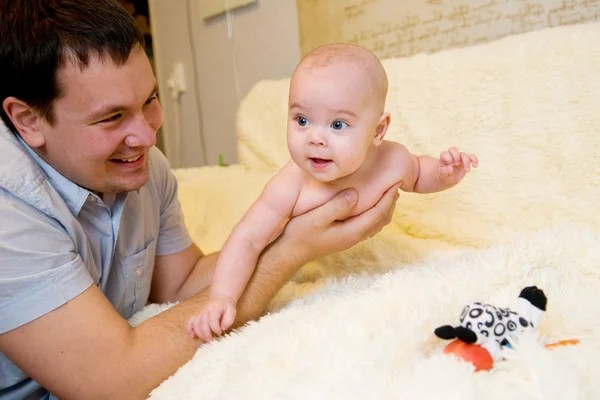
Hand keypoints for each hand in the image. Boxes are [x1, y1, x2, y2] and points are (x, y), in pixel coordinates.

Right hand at [186, 294, 236, 341]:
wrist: (221, 298)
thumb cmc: (226, 306)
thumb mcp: (232, 311)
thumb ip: (228, 320)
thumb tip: (223, 328)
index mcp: (214, 308)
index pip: (212, 320)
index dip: (215, 328)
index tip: (220, 332)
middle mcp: (205, 310)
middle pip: (202, 323)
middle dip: (206, 334)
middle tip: (211, 340)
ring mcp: (200, 313)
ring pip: (195, 324)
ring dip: (199, 333)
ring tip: (206, 339)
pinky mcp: (197, 316)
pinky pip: (190, 322)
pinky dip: (189, 329)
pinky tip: (192, 335)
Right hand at [282, 183, 399, 261]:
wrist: (289, 252)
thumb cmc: (300, 234)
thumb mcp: (316, 218)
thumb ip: (336, 206)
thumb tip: (355, 194)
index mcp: (352, 231)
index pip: (378, 212)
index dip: (389, 196)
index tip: (397, 180)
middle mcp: (355, 236)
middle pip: (382, 218)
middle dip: (391, 201)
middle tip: (396, 182)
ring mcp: (350, 238)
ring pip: (376, 223)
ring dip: (384, 208)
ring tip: (387, 192)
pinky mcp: (344, 236)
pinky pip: (367, 224)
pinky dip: (375, 213)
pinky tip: (369, 204)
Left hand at [438, 147, 477, 183]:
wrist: (449, 178)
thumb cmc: (444, 175)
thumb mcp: (442, 174)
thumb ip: (444, 171)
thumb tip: (450, 168)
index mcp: (444, 157)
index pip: (445, 153)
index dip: (448, 158)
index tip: (450, 165)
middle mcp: (451, 155)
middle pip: (454, 149)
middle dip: (456, 156)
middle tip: (456, 164)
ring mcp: (459, 157)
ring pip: (464, 154)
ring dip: (466, 161)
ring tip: (466, 170)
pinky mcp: (466, 160)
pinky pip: (472, 156)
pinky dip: (474, 160)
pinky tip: (475, 166)